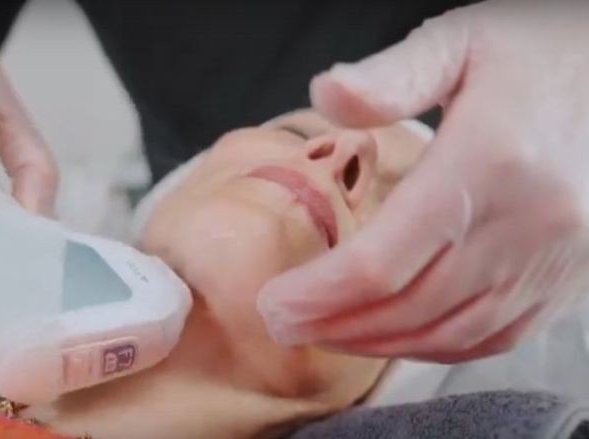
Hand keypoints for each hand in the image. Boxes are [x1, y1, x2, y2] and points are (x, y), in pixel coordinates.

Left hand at [258, 0, 588, 362]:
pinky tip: (392, 336)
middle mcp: (528, 223)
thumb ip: (392, 75)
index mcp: (489, 162)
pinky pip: (493, 336)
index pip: (386, 260)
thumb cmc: (532, 55)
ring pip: (449, 332)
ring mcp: (552, 258)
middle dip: (334, 325)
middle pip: (410, 306)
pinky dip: (434, 347)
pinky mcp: (564, 277)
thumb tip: (327, 92)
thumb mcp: (459, 42)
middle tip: (283, 324)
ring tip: (323, 334)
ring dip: (377, 343)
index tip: (274, 304)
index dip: (321, 294)